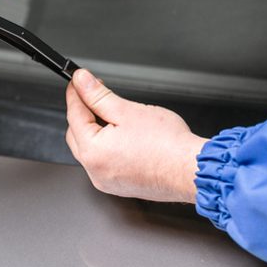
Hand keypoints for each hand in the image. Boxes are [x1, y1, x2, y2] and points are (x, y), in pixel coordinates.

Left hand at [65, 69, 207, 202]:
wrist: (192, 170)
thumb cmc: (167, 145)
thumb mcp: (127, 111)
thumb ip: (99, 95)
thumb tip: (81, 82)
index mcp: (93, 152)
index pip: (74, 115)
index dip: (76, 94)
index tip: (78, 81)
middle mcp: (96, 171)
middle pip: (77, 133)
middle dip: (85, 112)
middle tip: (97, 94)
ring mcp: (107, 181)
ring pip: (91, 149)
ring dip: (96, 129)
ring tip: (115, 114)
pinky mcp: (121, 186)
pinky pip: (105, 162)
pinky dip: (108, 146)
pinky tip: (123, 135)